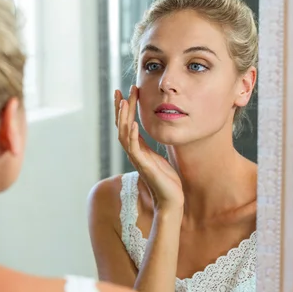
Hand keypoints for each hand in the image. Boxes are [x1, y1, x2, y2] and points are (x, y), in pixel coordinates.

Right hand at [115, 86, 183, 211]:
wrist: (171, 200)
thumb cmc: (168, 181)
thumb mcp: (160, 158)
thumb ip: (152, 147)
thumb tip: (153, 136)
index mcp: (138, 149)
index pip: (127, 125)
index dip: (124, 109)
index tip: (124, 92)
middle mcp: (134, 152)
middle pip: (122, 126)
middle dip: (121, 108)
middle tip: (120, 91)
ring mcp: (137, 159)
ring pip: (124, 134)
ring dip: (124, 118)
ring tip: (125, 102)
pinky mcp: (144, 166)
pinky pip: (134, 148)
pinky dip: (133, 135)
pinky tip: (134, 124)